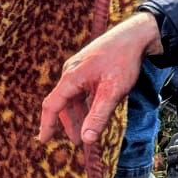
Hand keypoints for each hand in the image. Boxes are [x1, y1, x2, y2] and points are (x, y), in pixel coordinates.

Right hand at [36, 11, 162, 147]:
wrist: (134, 35)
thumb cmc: (123, 61)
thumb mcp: (112, 92)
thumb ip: (98, 116)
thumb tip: (87, 139)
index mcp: (71, 78)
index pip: (52, 105)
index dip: (47, 124)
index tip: (43, 140)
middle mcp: (70, 72)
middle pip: (63, 103)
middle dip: (69, 124)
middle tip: (78, 142)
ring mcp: (78, 69)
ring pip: (73, 97)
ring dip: (78, 115)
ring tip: (87, 130)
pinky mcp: (87, 67)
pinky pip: (80, 90)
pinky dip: (84, 104)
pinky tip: (93, 111)